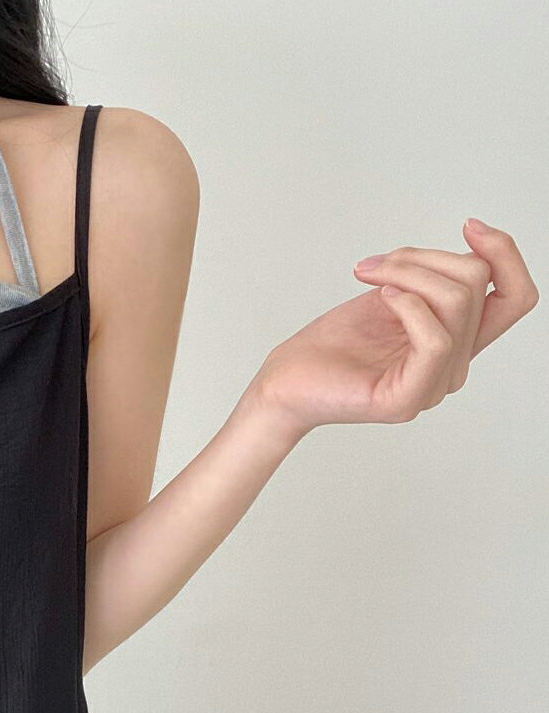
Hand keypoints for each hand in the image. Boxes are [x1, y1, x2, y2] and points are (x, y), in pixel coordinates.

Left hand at [250, 219, 539, 435]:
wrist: (284, 383)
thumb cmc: (329, 345)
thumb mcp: (389, 295)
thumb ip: (431, 279)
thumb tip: (472, 247)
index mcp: (455, 343)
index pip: (515, 296)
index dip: (504, 253)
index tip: (469, 226)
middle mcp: (452, 367)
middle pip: (477, 284)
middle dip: (424, 256)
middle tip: (376, 264)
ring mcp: (432, 387)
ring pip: (458, 301)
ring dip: (408, 271)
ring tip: (370, 275)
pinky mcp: (406, 399)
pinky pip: (436, 339)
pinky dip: (410, 304)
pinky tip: (381, 298)